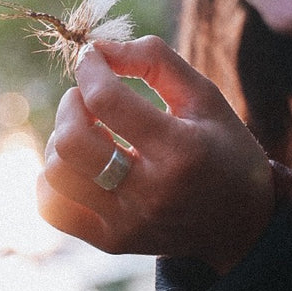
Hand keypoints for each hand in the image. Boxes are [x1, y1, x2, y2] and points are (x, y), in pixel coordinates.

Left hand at [37, 36, 274, 273]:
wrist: (238, 226)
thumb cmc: (222, 151)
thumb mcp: (205, 97)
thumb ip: (156, 61)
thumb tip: (98, 49)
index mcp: (181, 151)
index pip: (107, 101)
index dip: (91, 68)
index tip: (94, 57)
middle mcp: (151, 193)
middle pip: (70, 140)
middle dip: (71, 104)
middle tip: (91, 99)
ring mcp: (127, 223)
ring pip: (55, 174)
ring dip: (61, 140)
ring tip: (90, 133)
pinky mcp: (111, 242)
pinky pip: (53, 208)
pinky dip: (54, 179)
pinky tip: (80, 165)